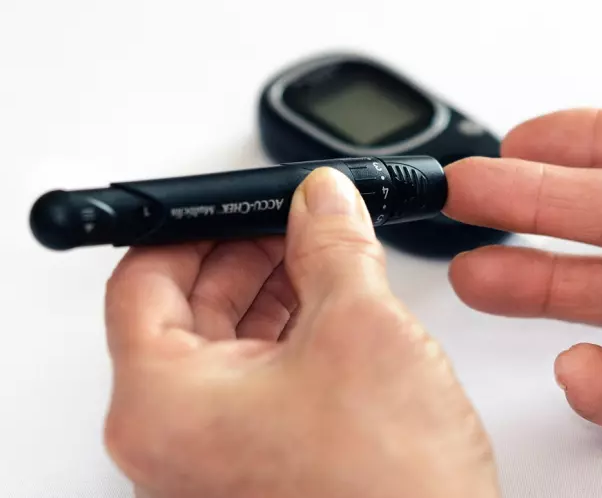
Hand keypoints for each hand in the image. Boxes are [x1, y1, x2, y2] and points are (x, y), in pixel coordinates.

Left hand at [102, 168, 498, 497]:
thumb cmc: (391, 493)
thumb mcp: (361, 330)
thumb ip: (334, 245)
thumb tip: (322, 200)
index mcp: (163, 406)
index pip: (143, 280)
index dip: (195, 226)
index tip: (240, 203)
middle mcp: (172, 440)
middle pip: (183, 310)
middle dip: (245, 253)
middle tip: (295, 219)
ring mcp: (213, 458)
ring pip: (224, 345)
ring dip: (271, 291)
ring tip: (323, 254)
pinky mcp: (257, 466)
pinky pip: (255, 382)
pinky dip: (288, 336)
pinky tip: (330, 306)